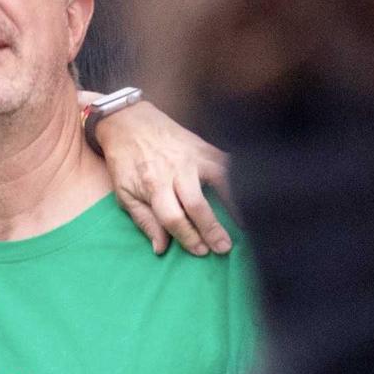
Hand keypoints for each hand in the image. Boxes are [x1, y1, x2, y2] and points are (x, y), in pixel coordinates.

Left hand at [91, 100, 231, 257]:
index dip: (188, 237)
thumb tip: (160, 248)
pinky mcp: (205, 147)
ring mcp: (193, 157)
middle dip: (212, 229)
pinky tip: (248, 194)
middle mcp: (175, 171)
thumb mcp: (124, 193)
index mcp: (153, 185)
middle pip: (197, 204)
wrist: (129, 122)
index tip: (201, 251)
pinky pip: (227, 165)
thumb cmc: (125, 161)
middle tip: (224, 248)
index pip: (173, 218)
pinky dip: (239, 180)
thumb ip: (144, 221)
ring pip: (220, 182)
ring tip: (246, 224)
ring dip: (234, 204)